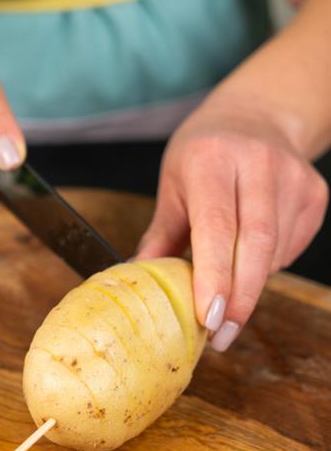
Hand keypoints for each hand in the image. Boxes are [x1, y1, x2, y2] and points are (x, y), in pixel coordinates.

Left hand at [136, 97, 328, 350]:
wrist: (257, 115)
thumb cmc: (204, 155)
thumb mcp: (173, 185)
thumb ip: (159, 237)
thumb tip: (137, 282)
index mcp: (211, 159)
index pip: (217, 227)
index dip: (215, 276)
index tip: (208, 318)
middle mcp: (257, 163)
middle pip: (256, 246)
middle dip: (240, 299)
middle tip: (221, 336)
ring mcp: (293, 177)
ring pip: (275, 254)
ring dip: (249, 285)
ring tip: (228, 292)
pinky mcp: (315, 192)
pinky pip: (290, 249)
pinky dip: (267, 267)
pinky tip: (251, 256)